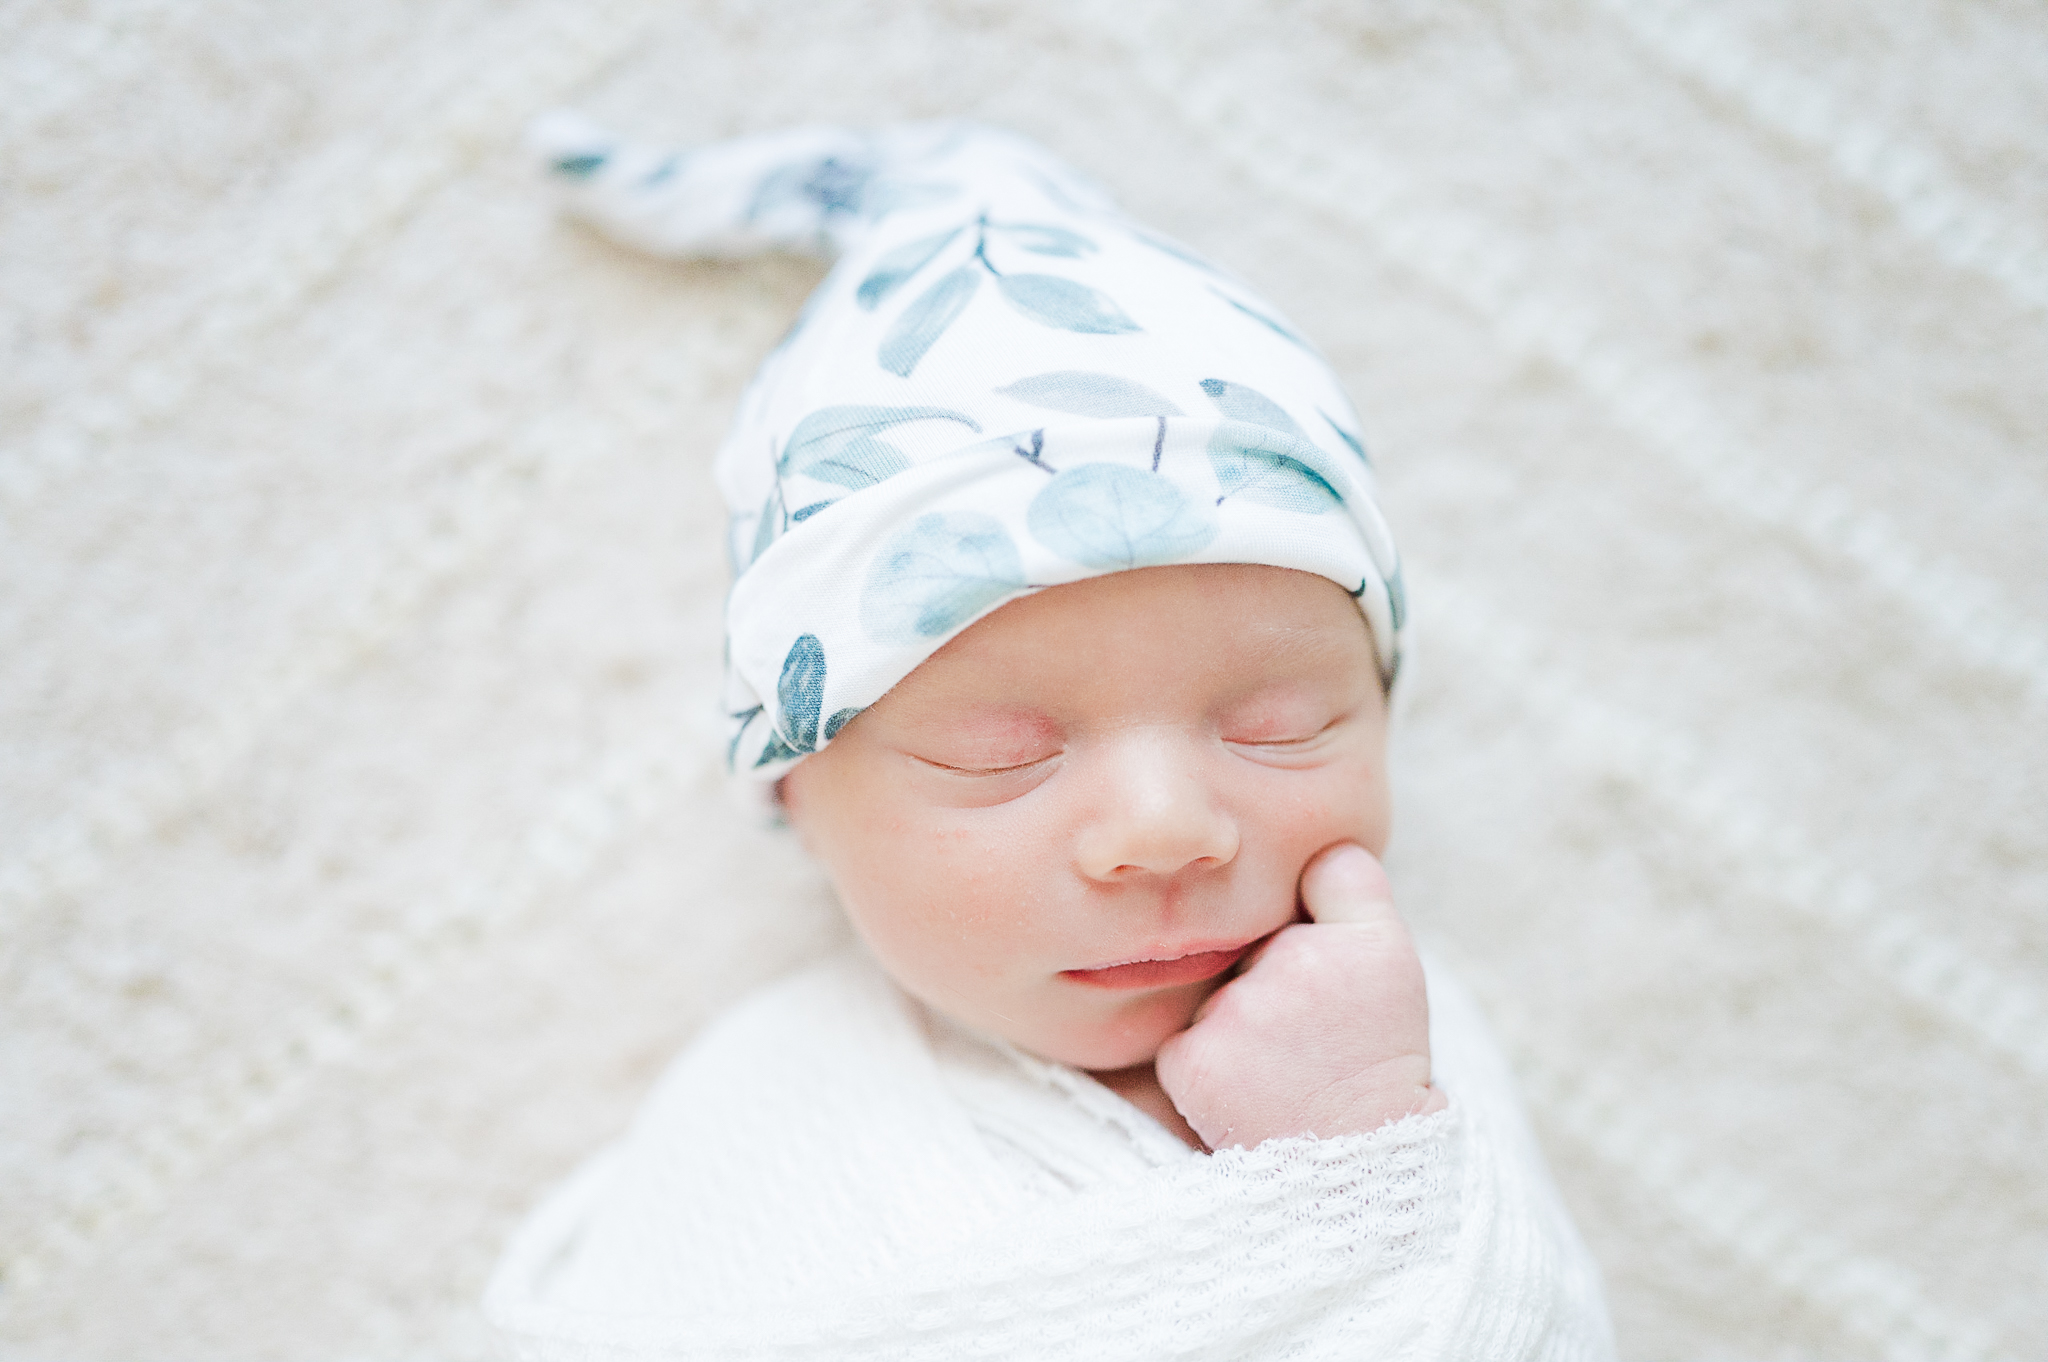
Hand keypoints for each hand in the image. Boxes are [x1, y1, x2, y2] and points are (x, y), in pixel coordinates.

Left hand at [1154, 843, 1445, 1149]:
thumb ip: (1352, 887)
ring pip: (1212, 991)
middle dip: (1266, 978)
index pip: (1312, 878)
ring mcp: (1238, 1012)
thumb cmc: (1373, 1060)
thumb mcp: (1391, 964)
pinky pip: (1181, 1039)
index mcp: (1356, 939)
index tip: (1328, 962)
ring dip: (1234, 1022)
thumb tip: (1313, 839)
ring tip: (1280, 1069)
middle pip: (1251, 941)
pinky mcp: (1192, 1060)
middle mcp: (1294, 964)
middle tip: (1307, 1037)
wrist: (1357, 1166)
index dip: (1312, 914)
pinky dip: (1203, 1063)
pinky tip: (1245, 1091)